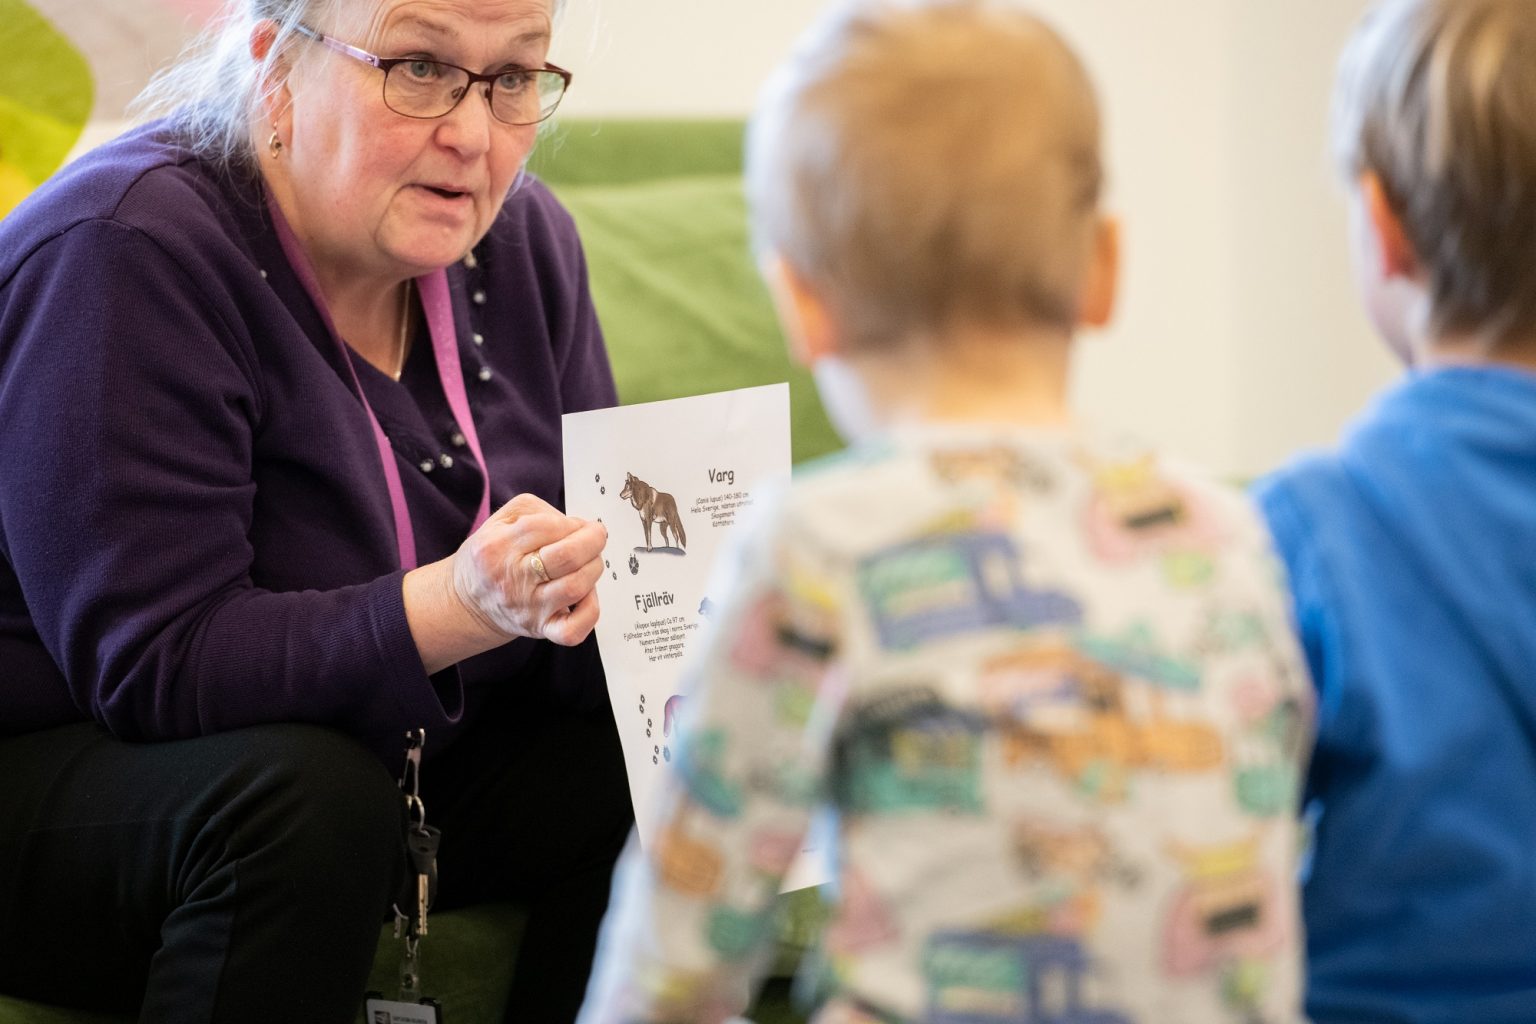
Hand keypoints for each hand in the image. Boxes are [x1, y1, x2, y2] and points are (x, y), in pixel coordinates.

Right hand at [451, 493, 606, 645]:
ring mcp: (528, 607)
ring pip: (576, 587)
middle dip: (593, 541)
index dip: (572, 522)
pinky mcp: (540, 628)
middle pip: (567, 556)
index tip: (577, 525)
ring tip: (588, 563)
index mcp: (497, 546)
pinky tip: (586, 595)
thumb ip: (539, 512)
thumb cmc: (493, 558)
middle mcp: (512, 579)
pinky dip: (590, 611)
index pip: (547, 527)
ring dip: (593, 568)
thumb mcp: (500, 521)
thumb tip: (578, 526)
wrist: (469, 603)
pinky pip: (572, 630)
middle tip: (594, 537)